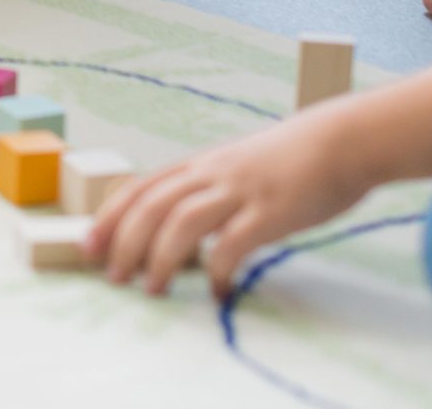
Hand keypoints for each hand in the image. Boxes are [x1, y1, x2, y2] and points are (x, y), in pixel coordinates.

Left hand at [87, 107, 368, 298]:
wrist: (343, 140)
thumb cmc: (292, 158)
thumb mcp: (238, 166)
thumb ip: (210, 190)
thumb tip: (183, 227)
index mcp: (200, 165)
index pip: (140, 187)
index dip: (110, 216)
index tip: (89, 244)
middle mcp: (211, 174)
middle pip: (151, 206)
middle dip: (124, 242)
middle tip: (112, 276)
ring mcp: (239, 191)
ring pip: (181, 222)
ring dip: (160, 257)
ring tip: (152, 289)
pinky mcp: (270, 211)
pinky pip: (233, 244)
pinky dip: (218, 270)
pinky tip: (218, 292)